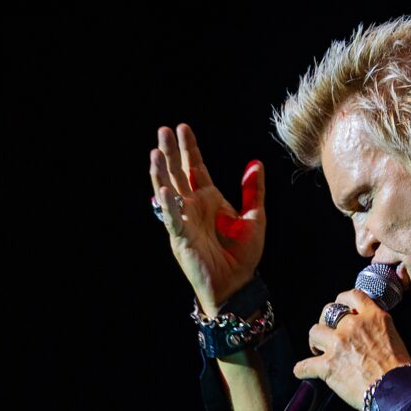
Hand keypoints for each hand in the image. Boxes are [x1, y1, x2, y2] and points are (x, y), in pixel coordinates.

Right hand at [149, 123, 265, 314]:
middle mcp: (193, 207)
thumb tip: (255, 163)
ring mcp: (184, 221)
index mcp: (209, 199)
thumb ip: (253, 191)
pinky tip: (164, 189)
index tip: (183, 127)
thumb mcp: (254, 218)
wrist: (238, 284)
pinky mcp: (181, 238)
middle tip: (163, 130)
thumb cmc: (243, 254)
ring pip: (169, 192)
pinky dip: (168, 204)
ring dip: (162, 172)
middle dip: (170, 152)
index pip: (195, 167)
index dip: (189, 148)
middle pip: (178, 174)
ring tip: (155, 152)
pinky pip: (172, 218)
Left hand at [294, 289, 410, 409]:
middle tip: (327, 334)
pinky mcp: (328, 365)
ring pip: (314, 333)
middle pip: (328, 313)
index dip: (342, 301)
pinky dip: (302, 370)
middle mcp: (353, 326)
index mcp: (373, 317)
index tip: (340, 306)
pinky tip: (303, 372)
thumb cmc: (400, 371)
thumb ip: (377, 330)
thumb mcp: (394, 338)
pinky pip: (305, 365)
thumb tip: (368, 335)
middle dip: (325, 322)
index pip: (352, 296)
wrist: (396, 390)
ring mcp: (338, 344)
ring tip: (318, 351)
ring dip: (315, 342)